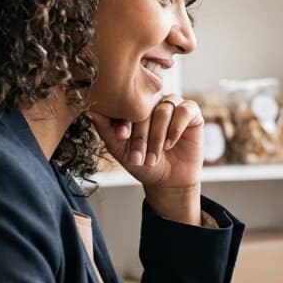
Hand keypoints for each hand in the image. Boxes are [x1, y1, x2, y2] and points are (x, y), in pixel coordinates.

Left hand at [91, 95, 203, 223]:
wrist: (168, 181)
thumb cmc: (144, 163)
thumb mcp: (121, 150)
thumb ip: (107, 130)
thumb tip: (91, 111)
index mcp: (136, 107)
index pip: (128, 105)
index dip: (124, 121)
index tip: (122, 137)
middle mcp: (154, 102)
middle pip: (146, 108)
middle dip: (141, 135)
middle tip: (138, 157)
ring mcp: (173, 105)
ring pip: (164, 110)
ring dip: (157, 136)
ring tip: (154, 157)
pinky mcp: (191, 112)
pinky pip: (184, 111)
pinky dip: (176, 128)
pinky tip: (170, 144)